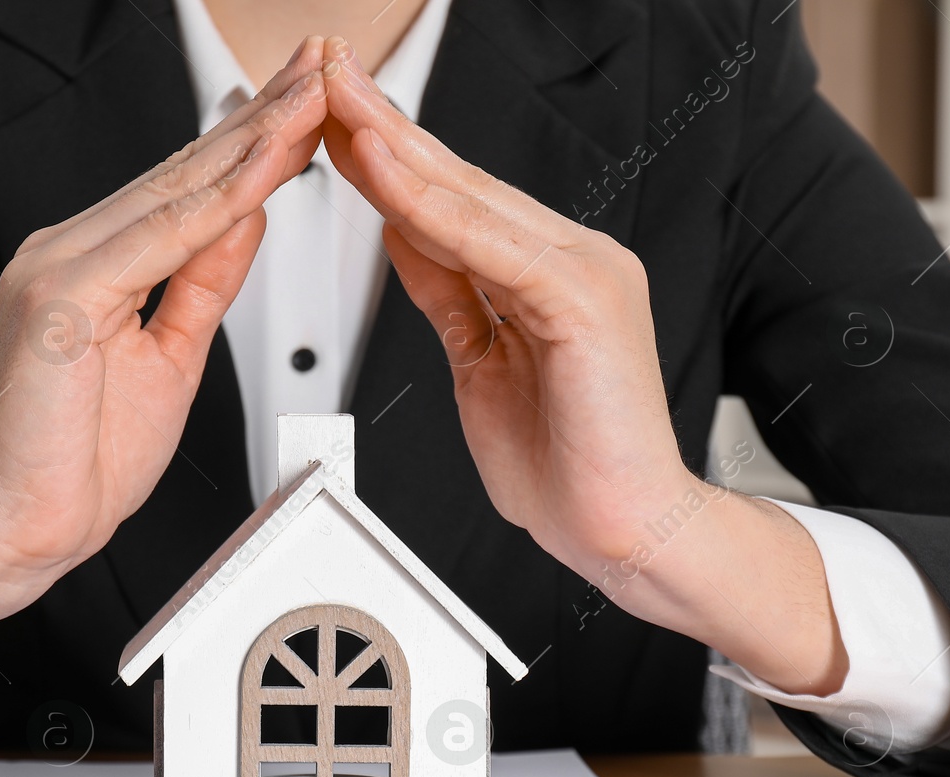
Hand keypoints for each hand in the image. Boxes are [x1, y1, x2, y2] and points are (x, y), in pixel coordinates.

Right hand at [0, 41, 329, 663]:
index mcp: (93, 263)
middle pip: (185, 172)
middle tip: (325, 66)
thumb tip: (246, 219)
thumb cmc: (74, 459)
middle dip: (263, 118)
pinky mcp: (57, 299)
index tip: (312, 108)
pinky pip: (156, 244)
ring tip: (313, 97)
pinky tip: (265, 168)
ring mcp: (57, 267)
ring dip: (252, 141)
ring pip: (175, 194)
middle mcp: (70, 250)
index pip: (188, 189)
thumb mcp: (170, 357)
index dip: (254, 144)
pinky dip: (217, 205)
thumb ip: (202, 282)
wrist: (14, 529)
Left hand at [320, 38, 846, 694]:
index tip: (329, 115)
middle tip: (323, 71)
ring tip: (339, 101)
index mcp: (547, 271)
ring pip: (471, 201)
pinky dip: (434, 210)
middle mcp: (571, 258)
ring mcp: (584, 273)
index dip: (388, 154)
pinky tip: (387, 174)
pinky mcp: (585, 302)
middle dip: (383, 126)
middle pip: (458, 182)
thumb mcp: (482, 363)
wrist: (626, 532)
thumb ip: (451, 291)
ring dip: (397, 149)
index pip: (452, 199)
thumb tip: (402, 230)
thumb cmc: (566, 464)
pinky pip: (493, 249)